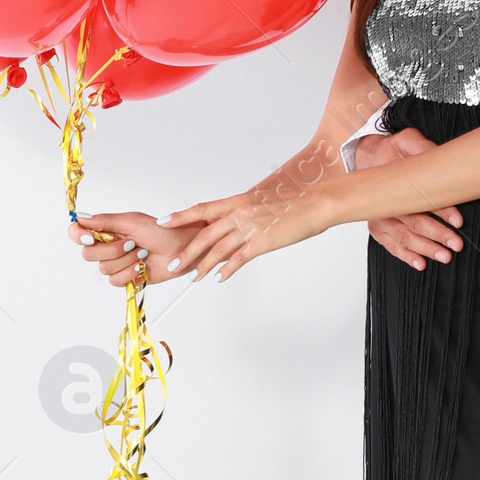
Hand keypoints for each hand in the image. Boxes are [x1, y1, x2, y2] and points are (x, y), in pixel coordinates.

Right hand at [70, 211, 196, 285]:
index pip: (78, 233)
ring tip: (142, 254)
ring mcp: (116, 263)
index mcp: (107, 230)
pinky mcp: (126, 277)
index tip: (90, 238)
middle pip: (88, 254)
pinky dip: (130, 273)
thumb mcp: (132, 221)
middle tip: (131, 243)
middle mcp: (108, 247)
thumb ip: (105, 221)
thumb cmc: (161, 231)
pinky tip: (142, 266)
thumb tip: (80, 217)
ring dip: (125, 261)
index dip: (79, 236)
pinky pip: (115, 281)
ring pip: (104, 269)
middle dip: (112, 250)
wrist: (182, 249)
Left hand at [163, 185, 331, 280]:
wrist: (316, 202)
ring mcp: (250, 227)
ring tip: (192, 277)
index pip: (202, 209)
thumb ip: (244, 210)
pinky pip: (238, 259)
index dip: (181, 216)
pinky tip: (219, 278)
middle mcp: (239, 213)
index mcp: (237, 201)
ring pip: (218, 249)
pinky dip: (227, 270)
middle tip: (173, 264)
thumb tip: (233, 219)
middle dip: (187, 251)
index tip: (164, 222)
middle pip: (204, 234)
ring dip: (203, 265)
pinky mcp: (262, 242)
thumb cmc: (293, 201)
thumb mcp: (262, 201)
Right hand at [356, 126, 463, 271]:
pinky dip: (406, 256)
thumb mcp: (406, 141)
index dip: (441, 210)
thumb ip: (421, 147)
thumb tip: (438, 156)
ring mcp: (380, 219)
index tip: (457, 221)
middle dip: (437, 235)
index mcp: (394, 184)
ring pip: (404, 238)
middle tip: (455, 243)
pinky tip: (420, 264)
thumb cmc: (390, 152)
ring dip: (425, 249)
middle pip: (414, 223)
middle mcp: (385, 205)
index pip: (420, 199)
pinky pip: (392, 246)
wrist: (367, 159)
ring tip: (444, 256)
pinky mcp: (378, 228)